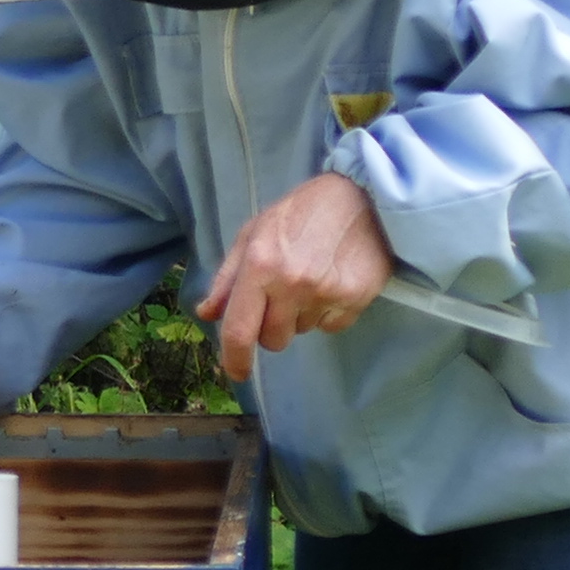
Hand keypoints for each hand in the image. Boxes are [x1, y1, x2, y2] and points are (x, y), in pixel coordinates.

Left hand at [195, 173, 390, 382]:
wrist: (361, 196)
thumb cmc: (300, 212)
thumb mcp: (253, 233)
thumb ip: (228, 278)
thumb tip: (207, 314)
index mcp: (260, 266)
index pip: (239, 329)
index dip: (234, 359)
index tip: (236, 373)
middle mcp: (292, 284)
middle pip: (272, 340)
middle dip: (270, 328)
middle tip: (279, 297)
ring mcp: (327, 293)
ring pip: (302, 332)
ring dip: (299, 316)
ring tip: (310, 279)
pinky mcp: (356, 299)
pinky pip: (331, 326)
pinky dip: (327, 313)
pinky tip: (332, 282)